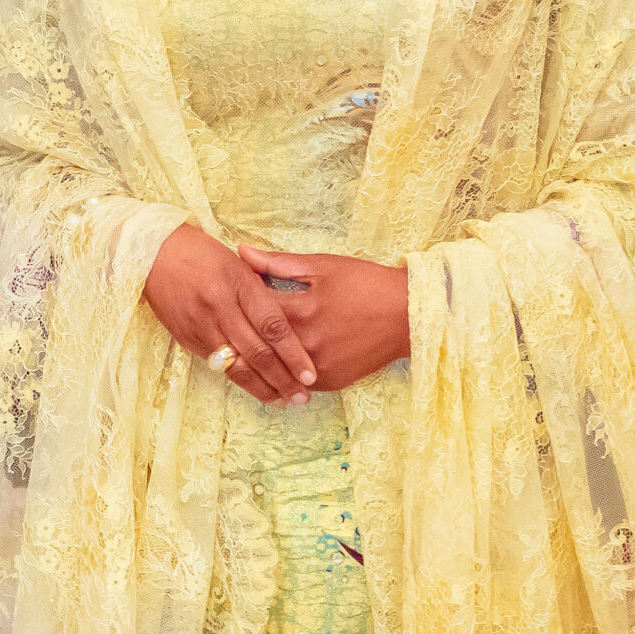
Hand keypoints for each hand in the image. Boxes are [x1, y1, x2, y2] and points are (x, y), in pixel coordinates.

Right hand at [141, 223, 318, 405]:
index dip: (294, 355)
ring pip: (236, 367)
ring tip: (283, 400)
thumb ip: (263, 288)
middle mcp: (220, 308)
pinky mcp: (186, 338)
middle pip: (257, 353)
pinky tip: (255, 387)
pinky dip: (239, 379)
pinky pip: (217, 365)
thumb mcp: (238, 262)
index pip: (273, 327)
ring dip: (262, 388)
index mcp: (239, 284)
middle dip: (283, 380)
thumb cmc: (201, 253)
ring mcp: (200, 326)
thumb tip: (291, 320)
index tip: (310, 375)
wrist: (152, 253)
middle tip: (303, 397)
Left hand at [235, 244, 409, 393]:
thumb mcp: (322, 266)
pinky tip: (270, 364)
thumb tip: (241, 252)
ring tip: (240, 349)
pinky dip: (283, 373)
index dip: (236, 303)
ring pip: (275, 368)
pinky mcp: (332, 382)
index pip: (252, 310)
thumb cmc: (366, 283)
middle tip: (225, 327)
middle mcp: (306, 343)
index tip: (225, 297)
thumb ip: (277, 263)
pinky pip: (296, 381)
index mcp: (301, 311)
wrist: (410, 315)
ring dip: (258, 359)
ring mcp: (319, 367)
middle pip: (259, 344)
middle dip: (240, 335)